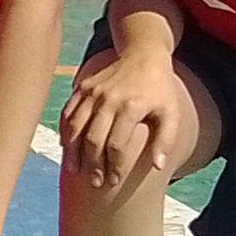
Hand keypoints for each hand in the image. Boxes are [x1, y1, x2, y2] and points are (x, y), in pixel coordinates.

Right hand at [56, 48, 196, 192]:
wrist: (142, 54)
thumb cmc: (159, 89)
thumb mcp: (171, 113)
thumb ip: (165, 140)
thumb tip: (157, 167)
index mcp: (131, 107)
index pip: (117, 145)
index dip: (114, 166)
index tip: (114, 181)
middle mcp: (108, 100)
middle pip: (93, 140)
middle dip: (93, 165)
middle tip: (94, 182)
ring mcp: (92, 93)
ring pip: (74, 128)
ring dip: (73, 152)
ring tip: (75, 169)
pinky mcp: (82, 88)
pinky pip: (67, 114)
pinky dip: (64, 132)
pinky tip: (67, 147)